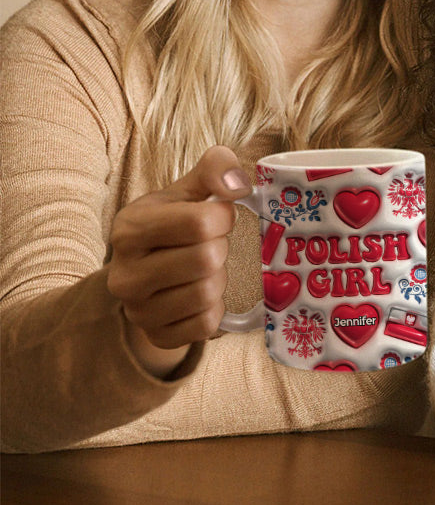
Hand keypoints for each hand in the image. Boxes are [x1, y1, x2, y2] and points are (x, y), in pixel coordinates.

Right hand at [107, 146, 249, 376]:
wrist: (146, 272)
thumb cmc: (173, 224)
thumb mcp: (188, 189)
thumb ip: (215, 168)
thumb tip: (238, 184)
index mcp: (129, 229)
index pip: (199, 222)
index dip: (223, 217)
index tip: (219, 217)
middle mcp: (125, 274)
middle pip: (206, 259)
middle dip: (220, 248)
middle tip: (210, 245)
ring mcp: (137, 311)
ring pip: (208, 293)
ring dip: (219, 278)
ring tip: (204, 269)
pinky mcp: (156, 336)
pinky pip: (206, 325)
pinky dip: (216, 308)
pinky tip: (202, 294)